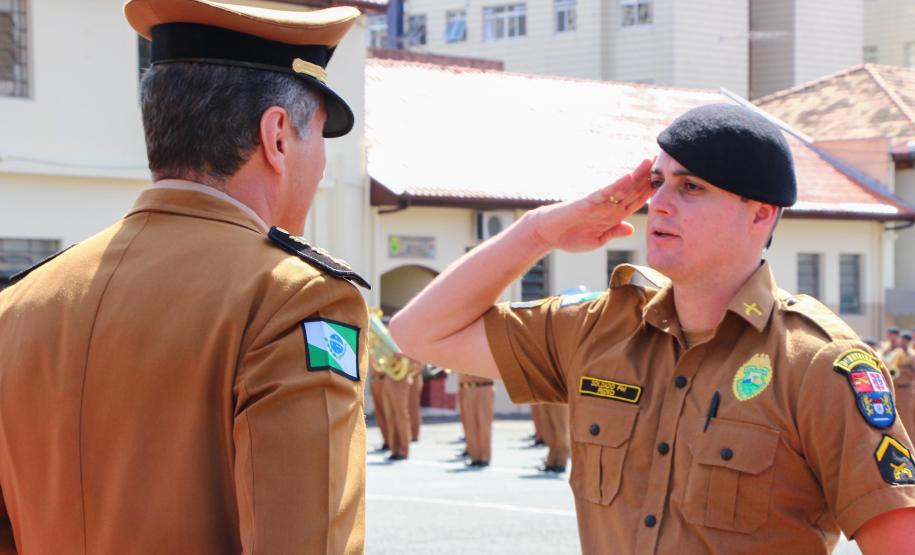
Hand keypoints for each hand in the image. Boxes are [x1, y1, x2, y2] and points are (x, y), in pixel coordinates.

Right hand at [527, 159, 653, 251]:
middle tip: (664, 163)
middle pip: (633, 190)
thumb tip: (631, 227)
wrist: (548, 234)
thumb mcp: (598, 240)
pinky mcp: (588, 201)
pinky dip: (617, 185)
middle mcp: (609, 206)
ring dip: (636, 175)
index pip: (636, 201)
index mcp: (613, 216)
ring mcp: (599, 202)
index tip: (665, 183)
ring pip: (622, 187)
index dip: (650, 192)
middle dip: (648, 178)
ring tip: (650, 161)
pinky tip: (629, 177)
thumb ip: (614, 232)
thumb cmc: (570, 237)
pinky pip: (605, 192)